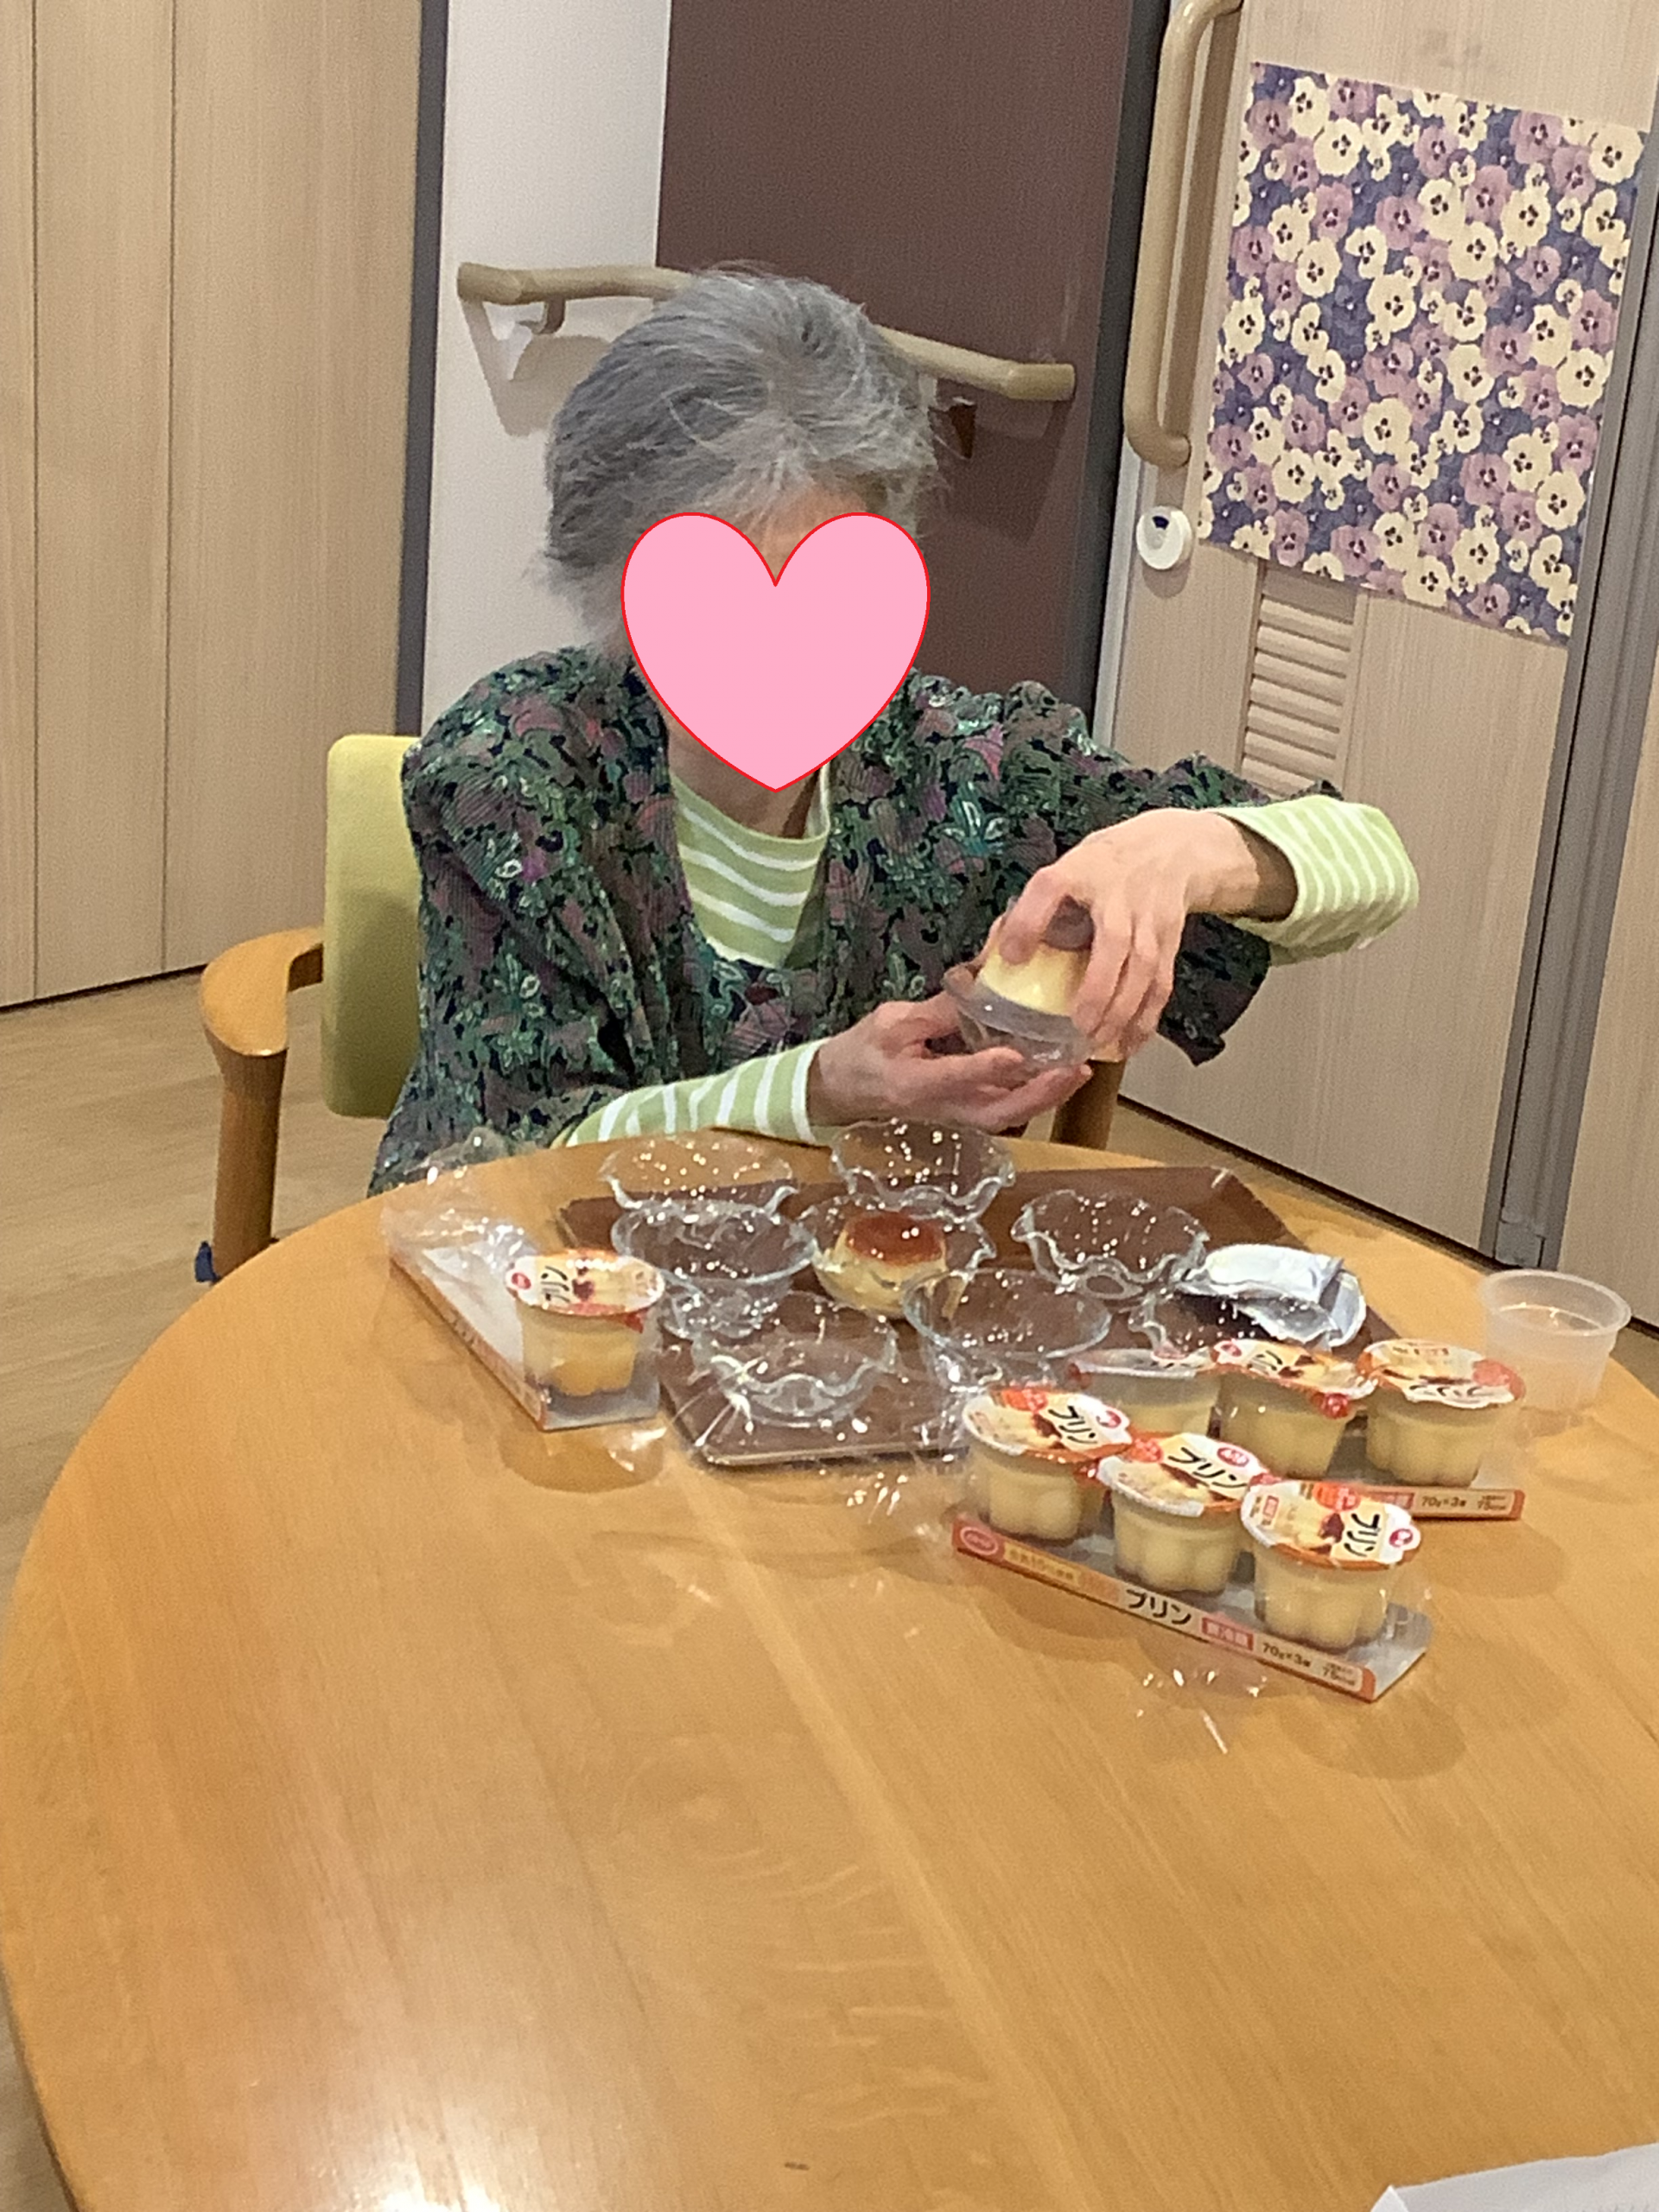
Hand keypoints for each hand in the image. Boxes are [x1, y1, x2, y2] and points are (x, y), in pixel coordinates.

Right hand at [807, 995, 1090, 1131]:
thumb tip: (979, 987)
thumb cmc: (863, 1053)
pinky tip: (1060, 1076)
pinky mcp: (966, 1112)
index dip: (986, 1067)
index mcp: (915, 1084)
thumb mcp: (891, 1023)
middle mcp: (942, 1107)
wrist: (844, 1089)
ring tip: (1078, 1072)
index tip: (1016, 1054)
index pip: (956, 1077)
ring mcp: (957, 1114)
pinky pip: (1006, 1109)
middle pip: (998, 1110)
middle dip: (1039, 1093)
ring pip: (1008, 1114)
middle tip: (1073, 1069)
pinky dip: (1036, 1096)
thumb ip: (936, 1011)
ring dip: (1045, 1097)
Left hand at [994, 811, 1293, 1056]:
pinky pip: (1162, 982)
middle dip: (1098, 988)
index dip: (1029, 921)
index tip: (1011, 957)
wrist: (1171, 848)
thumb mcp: (1065, 872)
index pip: (1050, 888)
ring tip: (1100, 1041)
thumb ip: (1029, 911)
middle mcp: (1117, 892)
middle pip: (1115, 941)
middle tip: (1079, 1026)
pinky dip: (1147, 1016)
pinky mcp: (1170, 937)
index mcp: (1079, 871)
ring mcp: (1149, 916)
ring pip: (1144, 968)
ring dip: (1124, 1010)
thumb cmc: (1102, 868)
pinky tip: (1130, 1042)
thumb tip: (990, 961)